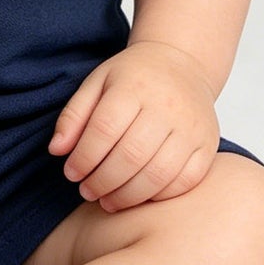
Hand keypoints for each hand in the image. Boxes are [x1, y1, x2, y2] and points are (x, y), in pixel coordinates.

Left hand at [48, 41, 219, 208]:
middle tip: (87, 192)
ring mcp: (191, 127)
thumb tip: (56, 150)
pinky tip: (139, 197)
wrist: (181, 64)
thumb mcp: (97, 83)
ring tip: (108, 200)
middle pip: (130, 156)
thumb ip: (74, 115)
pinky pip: (185, 181)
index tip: (70, 173)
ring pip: (158, 174)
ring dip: (128, 196)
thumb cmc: (133, 77)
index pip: (104, 129)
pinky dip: (160, 196)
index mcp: (134, 86)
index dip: (83, 158)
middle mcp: (166, 105)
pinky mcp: (207, 145)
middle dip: (103, 181)